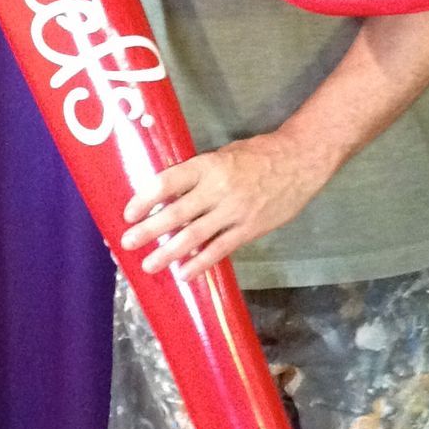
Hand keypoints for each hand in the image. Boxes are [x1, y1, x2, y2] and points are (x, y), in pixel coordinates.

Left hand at [121, 131, 335, 282]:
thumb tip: (169, 193)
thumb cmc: (258, 154)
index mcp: (208, 165)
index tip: (129, 212)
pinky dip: (200, 263)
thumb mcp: (224, 154)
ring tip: (149, 264)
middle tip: (127, 242)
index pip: (168, 182)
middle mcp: (218, 189)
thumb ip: (199, 174)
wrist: (300, 161)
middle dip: (149, 229)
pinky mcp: (248, 229)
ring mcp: (234, 211)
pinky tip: (184, 274)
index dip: (145, 198)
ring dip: (168, 252)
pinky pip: (219, 249)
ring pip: (194, 235)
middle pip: (176, 212)